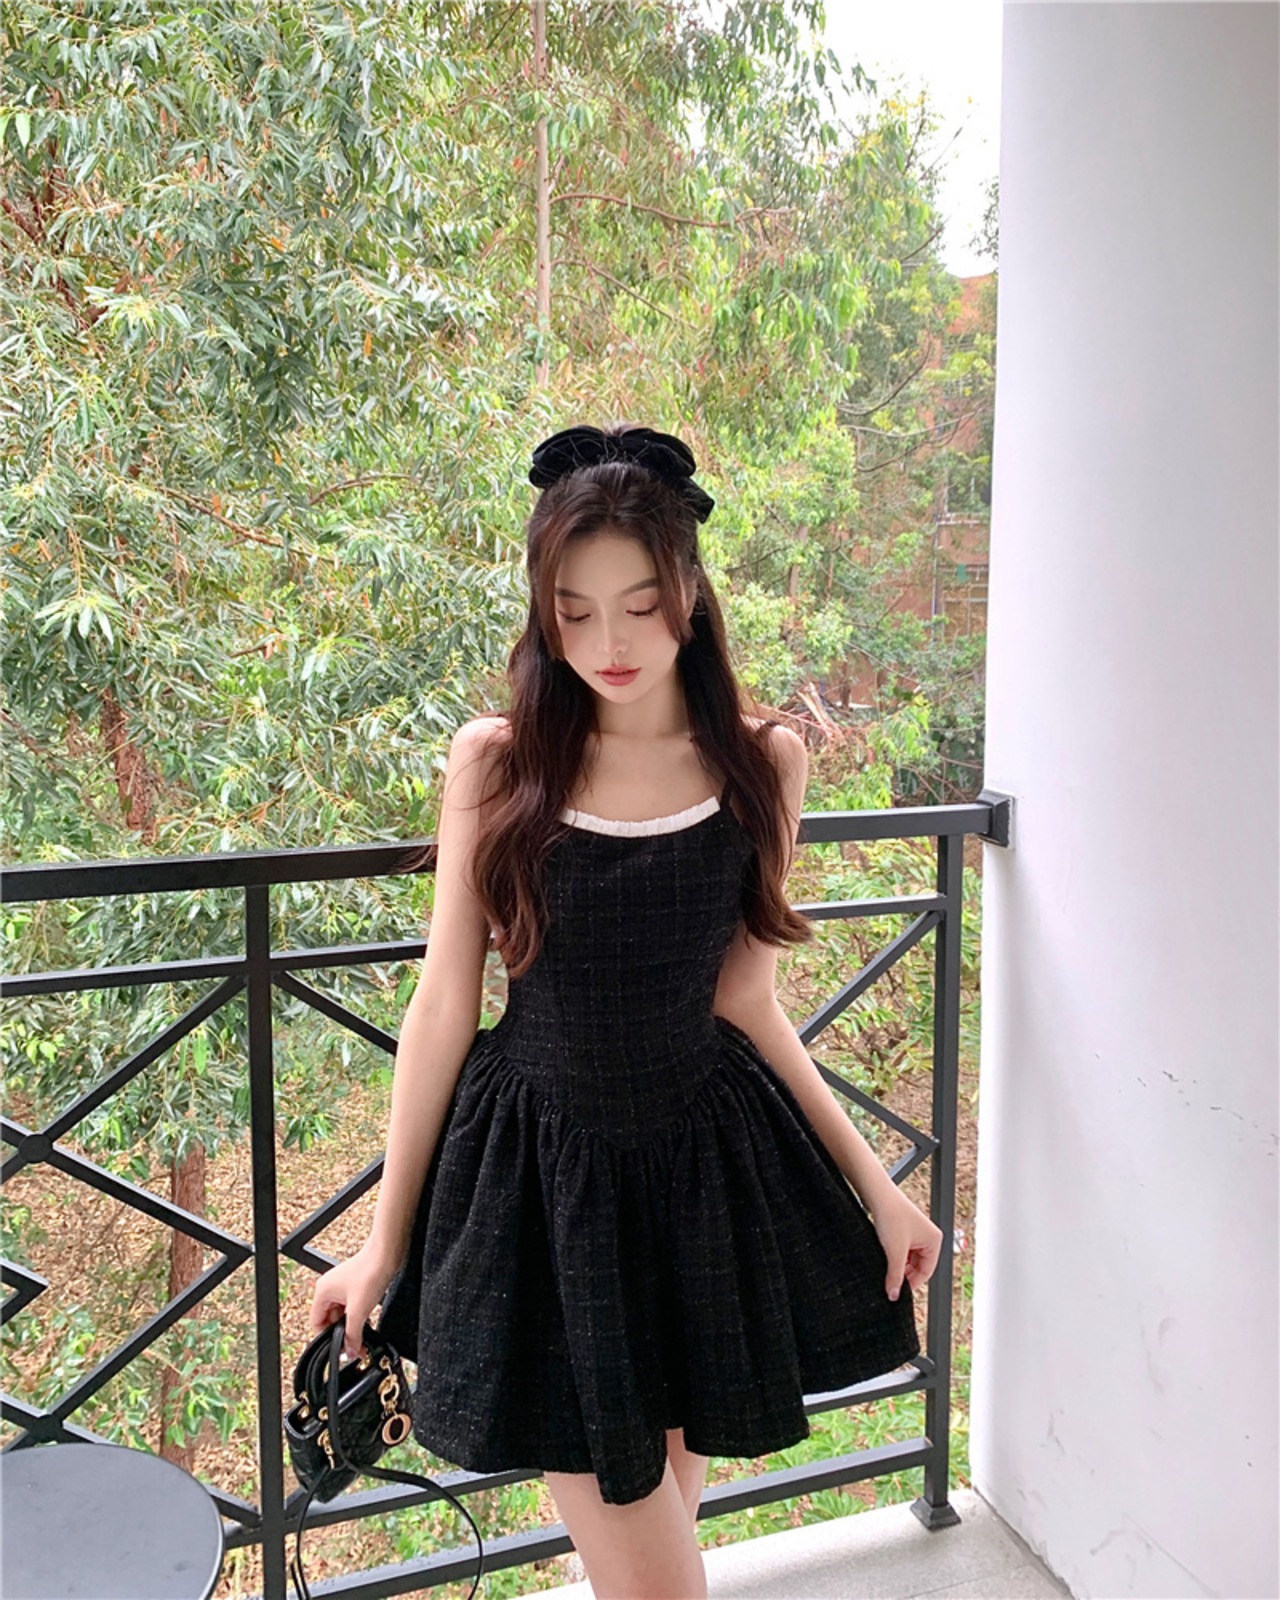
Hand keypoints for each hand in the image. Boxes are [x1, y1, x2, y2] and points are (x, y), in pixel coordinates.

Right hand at [308, 1239, 400, 1361]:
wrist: (387, 1253)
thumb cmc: (370, 1272)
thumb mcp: (359, 1310)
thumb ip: (352, 1335)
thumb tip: (350, 1353)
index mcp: (323, 1292)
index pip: (316, 1323)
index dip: (326, 1338)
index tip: (338, 1349)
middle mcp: (330, 1288)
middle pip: (330, 1320)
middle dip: (341, 1333)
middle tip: (354, 1347)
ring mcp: (343, 1287)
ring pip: (342, 1314)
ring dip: (351, 1326)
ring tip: (362, 1337)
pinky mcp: (356, 1286)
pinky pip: (352, 1307)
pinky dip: (358, 1316)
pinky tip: (367, 1324)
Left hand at [868, 1183, 944, 1302]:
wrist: (877, 1194)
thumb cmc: (892, 1216)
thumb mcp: (894, 1252)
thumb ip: (895, 1276)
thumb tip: (894, 1296)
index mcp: (934, 1241)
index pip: (927, 1272)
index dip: (912, 1283)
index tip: (898, 1292)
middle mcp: (927, 1236)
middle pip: (918, 1266)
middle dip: (904, 1274)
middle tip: (890, 1283)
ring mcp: (915, 1232)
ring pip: (908, 1258)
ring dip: (897, 1265)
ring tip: (885, 1269)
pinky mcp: (902, 1228)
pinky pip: (901, 1249)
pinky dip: (893, 1256)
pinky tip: (883, 1258)